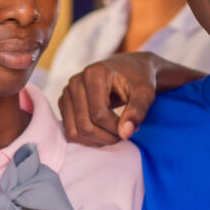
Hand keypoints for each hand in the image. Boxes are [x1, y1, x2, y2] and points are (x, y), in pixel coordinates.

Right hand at [58, 54, 200, 146]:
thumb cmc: (138, 80)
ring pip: (74, 132)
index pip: (99, 114)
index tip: (131, 128)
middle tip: (123, 134)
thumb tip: (125, 133)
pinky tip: (103, 131)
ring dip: (96, 140)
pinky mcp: (64, 103)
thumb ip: (137, 112)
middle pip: (84, 125)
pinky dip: (87, 139)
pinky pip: (70, 131)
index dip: (115, 128)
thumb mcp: (145, 93)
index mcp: (94, 74)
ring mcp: (67, 93)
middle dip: (106, 137)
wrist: (128, 69)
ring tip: (113, 134)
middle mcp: (76, 82)